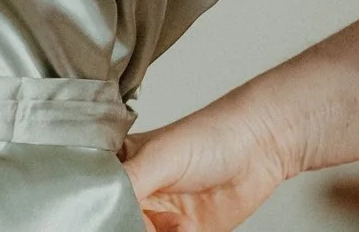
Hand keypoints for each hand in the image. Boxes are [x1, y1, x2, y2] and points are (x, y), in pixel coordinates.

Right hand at [121, 103, 292, 231]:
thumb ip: (130, 182)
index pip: (100, 195)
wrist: (258, 151)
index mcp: (120, 165)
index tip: (125, 211)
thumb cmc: (210, 136)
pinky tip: (189, 227)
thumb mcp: (160, 157)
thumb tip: (105, 202)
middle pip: (119, 219)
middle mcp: (136, 191)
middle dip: (137, 225)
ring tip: (181, 224)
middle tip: (153, 223)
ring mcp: (159, 215)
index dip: (108, 208)